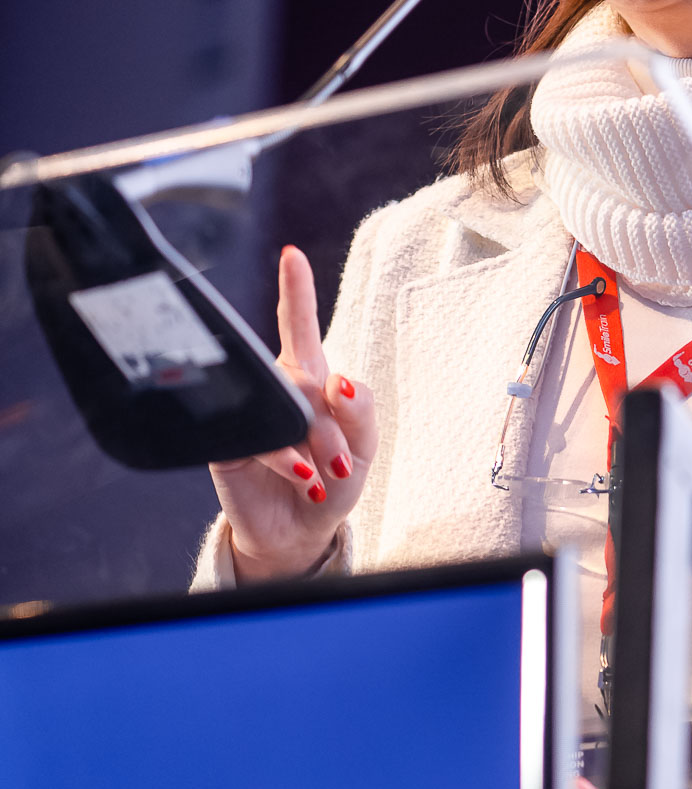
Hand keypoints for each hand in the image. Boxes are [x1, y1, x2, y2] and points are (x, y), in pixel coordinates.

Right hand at [209, 245, 377, 581]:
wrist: (298, 534)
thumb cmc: (333, 484)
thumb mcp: (364, 449)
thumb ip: (362, 412)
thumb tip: (341, 381)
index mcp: (311, 380)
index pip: (300, 327)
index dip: (296, 291)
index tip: (292, 255)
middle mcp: (277, 390)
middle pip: (304, 379)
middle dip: (330, 421)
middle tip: (341, 461)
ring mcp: (251, 415)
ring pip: (283, 408)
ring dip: (311, 442)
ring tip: (326, 474)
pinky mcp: (230, 445)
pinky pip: (258, 439)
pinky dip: (286, 460)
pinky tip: (303, 477)